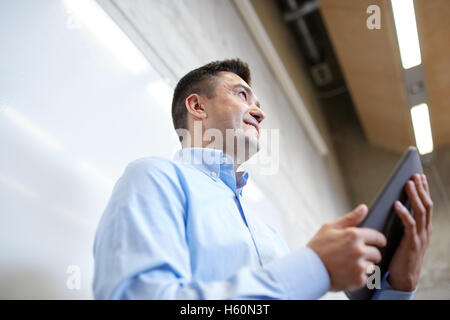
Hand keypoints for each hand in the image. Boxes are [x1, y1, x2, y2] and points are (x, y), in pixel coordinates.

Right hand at [307, 204, 386, 290]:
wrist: (307, 269)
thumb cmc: (318, 247)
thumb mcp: (331, 228)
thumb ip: (350, 218)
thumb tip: (364, 208)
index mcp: (354, 235)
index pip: (378, 237)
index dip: (378, 240)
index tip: (378, 243)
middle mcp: (359, 250)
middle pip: (376, 254)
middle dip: (368, 254)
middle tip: (354, 256)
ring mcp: (359, 266)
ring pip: (372, 267)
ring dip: (364, 266)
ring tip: (348, 265)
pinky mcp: (358, 280)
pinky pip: (366, 278)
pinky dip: (358, 277)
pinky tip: (346, 273)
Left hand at [388, 173, 432, 290]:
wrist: (404, 278)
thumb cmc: (400, 256)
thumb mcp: (404, 238)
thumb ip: (402, 224)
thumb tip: (393, 206)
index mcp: (424, 228)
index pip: (427, 205)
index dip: (424, 190)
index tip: (420, 176)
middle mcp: (425, 230)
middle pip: (426, 205)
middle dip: (421, 189)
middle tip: (415, 174)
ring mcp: (420, 237)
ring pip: (420, 212)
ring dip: (414, 196)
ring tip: (408, 183)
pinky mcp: (412, 243)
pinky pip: (409, 224)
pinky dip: (404, 213)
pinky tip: (397, 204)